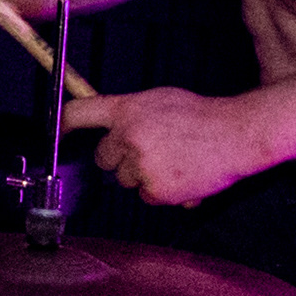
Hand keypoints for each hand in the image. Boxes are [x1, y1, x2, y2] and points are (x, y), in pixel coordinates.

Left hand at [70, 85, 269, 207]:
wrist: (236, 135)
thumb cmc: (201, 116)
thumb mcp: (160, 99)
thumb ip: (130, 111)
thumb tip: (107, 122)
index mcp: (128, 109)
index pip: (79, 113)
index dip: (63, 123)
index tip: (58, 131)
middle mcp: (128, 135)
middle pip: (101, 157)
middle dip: (119, 157)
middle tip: (149, 149)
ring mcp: (140, 164)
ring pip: (124, 179)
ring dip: (141, 175)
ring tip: (173, 160)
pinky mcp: (154, 189)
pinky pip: (145, 195)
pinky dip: (160, 191)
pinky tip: (181, 175)